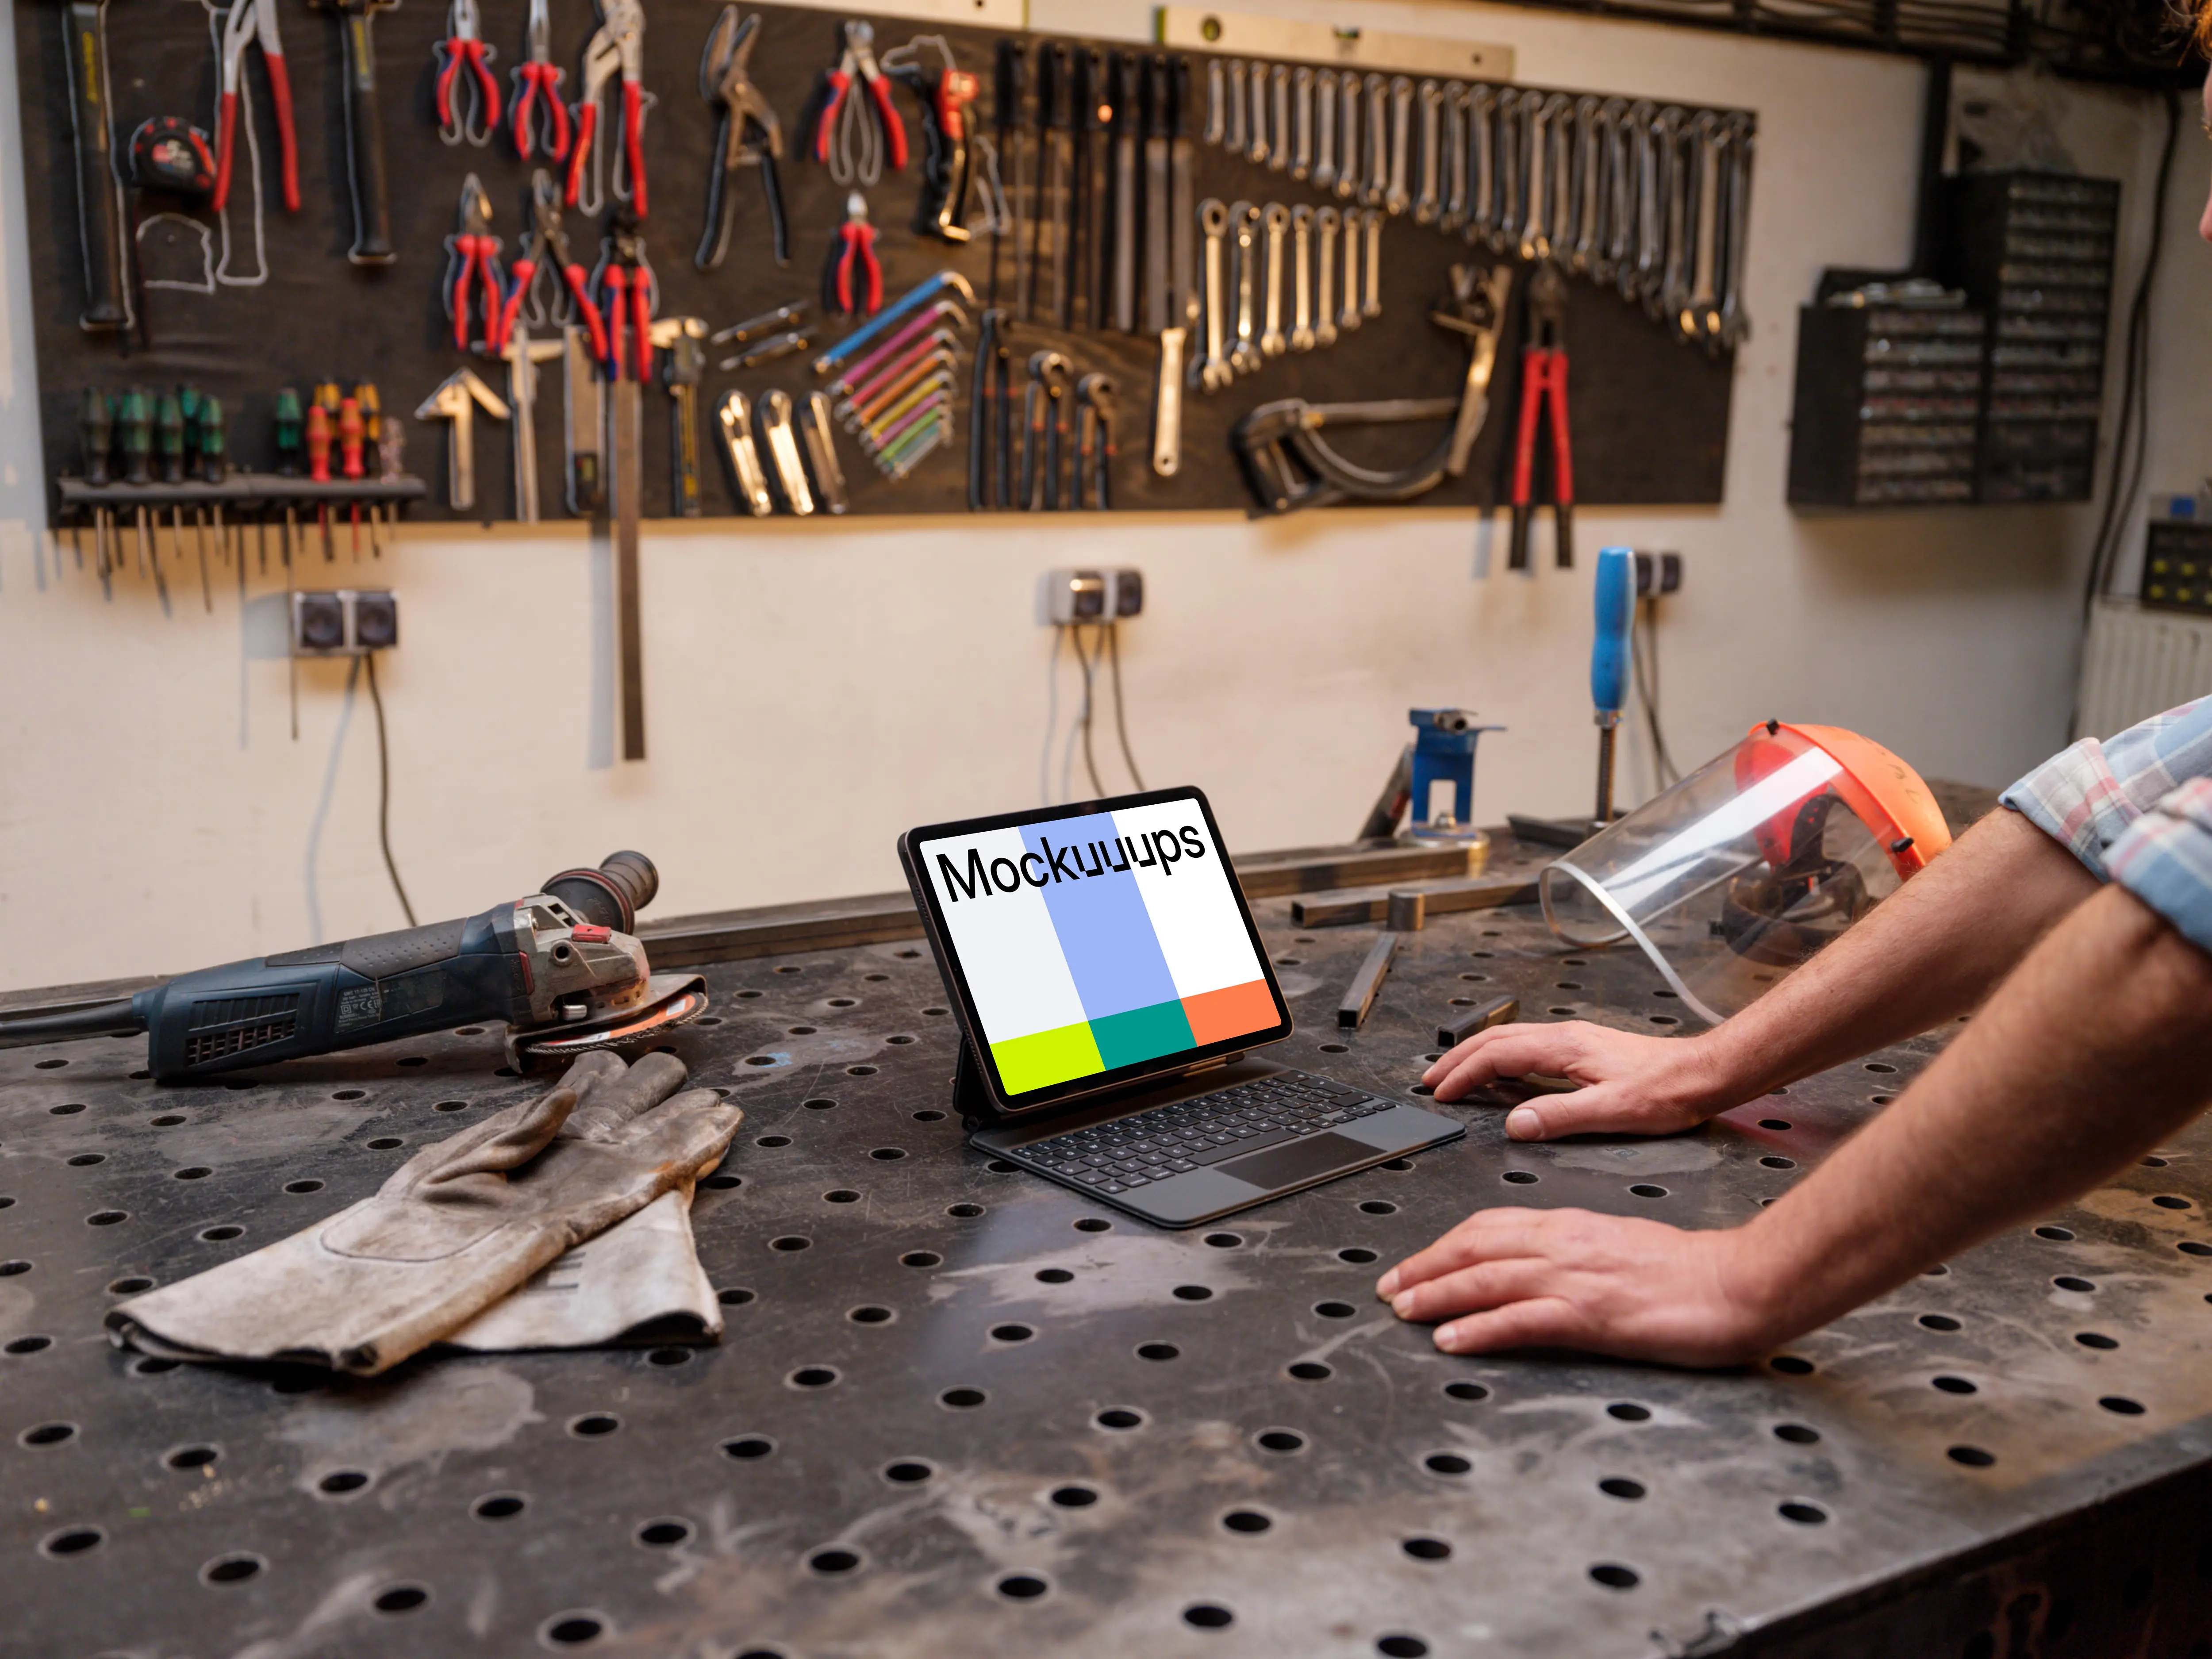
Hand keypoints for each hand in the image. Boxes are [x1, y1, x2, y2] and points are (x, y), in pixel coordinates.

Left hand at [1376, 1207, 1779, 1367]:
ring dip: (1436, 1295)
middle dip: (1425, 1267)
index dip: (1445, 1244)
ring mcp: (1575, 1279)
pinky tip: (1451, 1339)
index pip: (1490, 1226)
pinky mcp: (1591, 1315)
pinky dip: (1479, 1329)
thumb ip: (1575, 1251)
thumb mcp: (1618, 1246)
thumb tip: (1537, 1265)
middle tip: (1390, 1286)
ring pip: (1487, 1279)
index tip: (1417, 1262)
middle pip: (1475, 1248)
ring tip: (1402, 1310)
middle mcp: (1565, 1245)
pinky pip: (1520, 1319)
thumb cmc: (1687, 1271)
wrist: (1737, 1283)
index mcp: (1572, 1226)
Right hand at [1422, 1020, 1734, 1139]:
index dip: (1463, 1074)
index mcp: (1565, 1048)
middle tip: (1432, 1079)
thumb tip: (1514, 1124)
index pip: (1497, 1055)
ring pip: (1512, 1040)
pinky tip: (1505, 1075)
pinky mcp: (1587, 1050)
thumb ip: (1559, 1117)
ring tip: (1457, 1074)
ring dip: (1478, 1055)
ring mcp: (1576, 1041)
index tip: (1441, 1093)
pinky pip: (1529, 1047)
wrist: (1707, 1073)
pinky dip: (1503, 1058)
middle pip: (1496, 1039)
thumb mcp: (1613, 1111)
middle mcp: (1566, 1038)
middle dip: (1458, 1058)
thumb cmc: (1670, 1092)